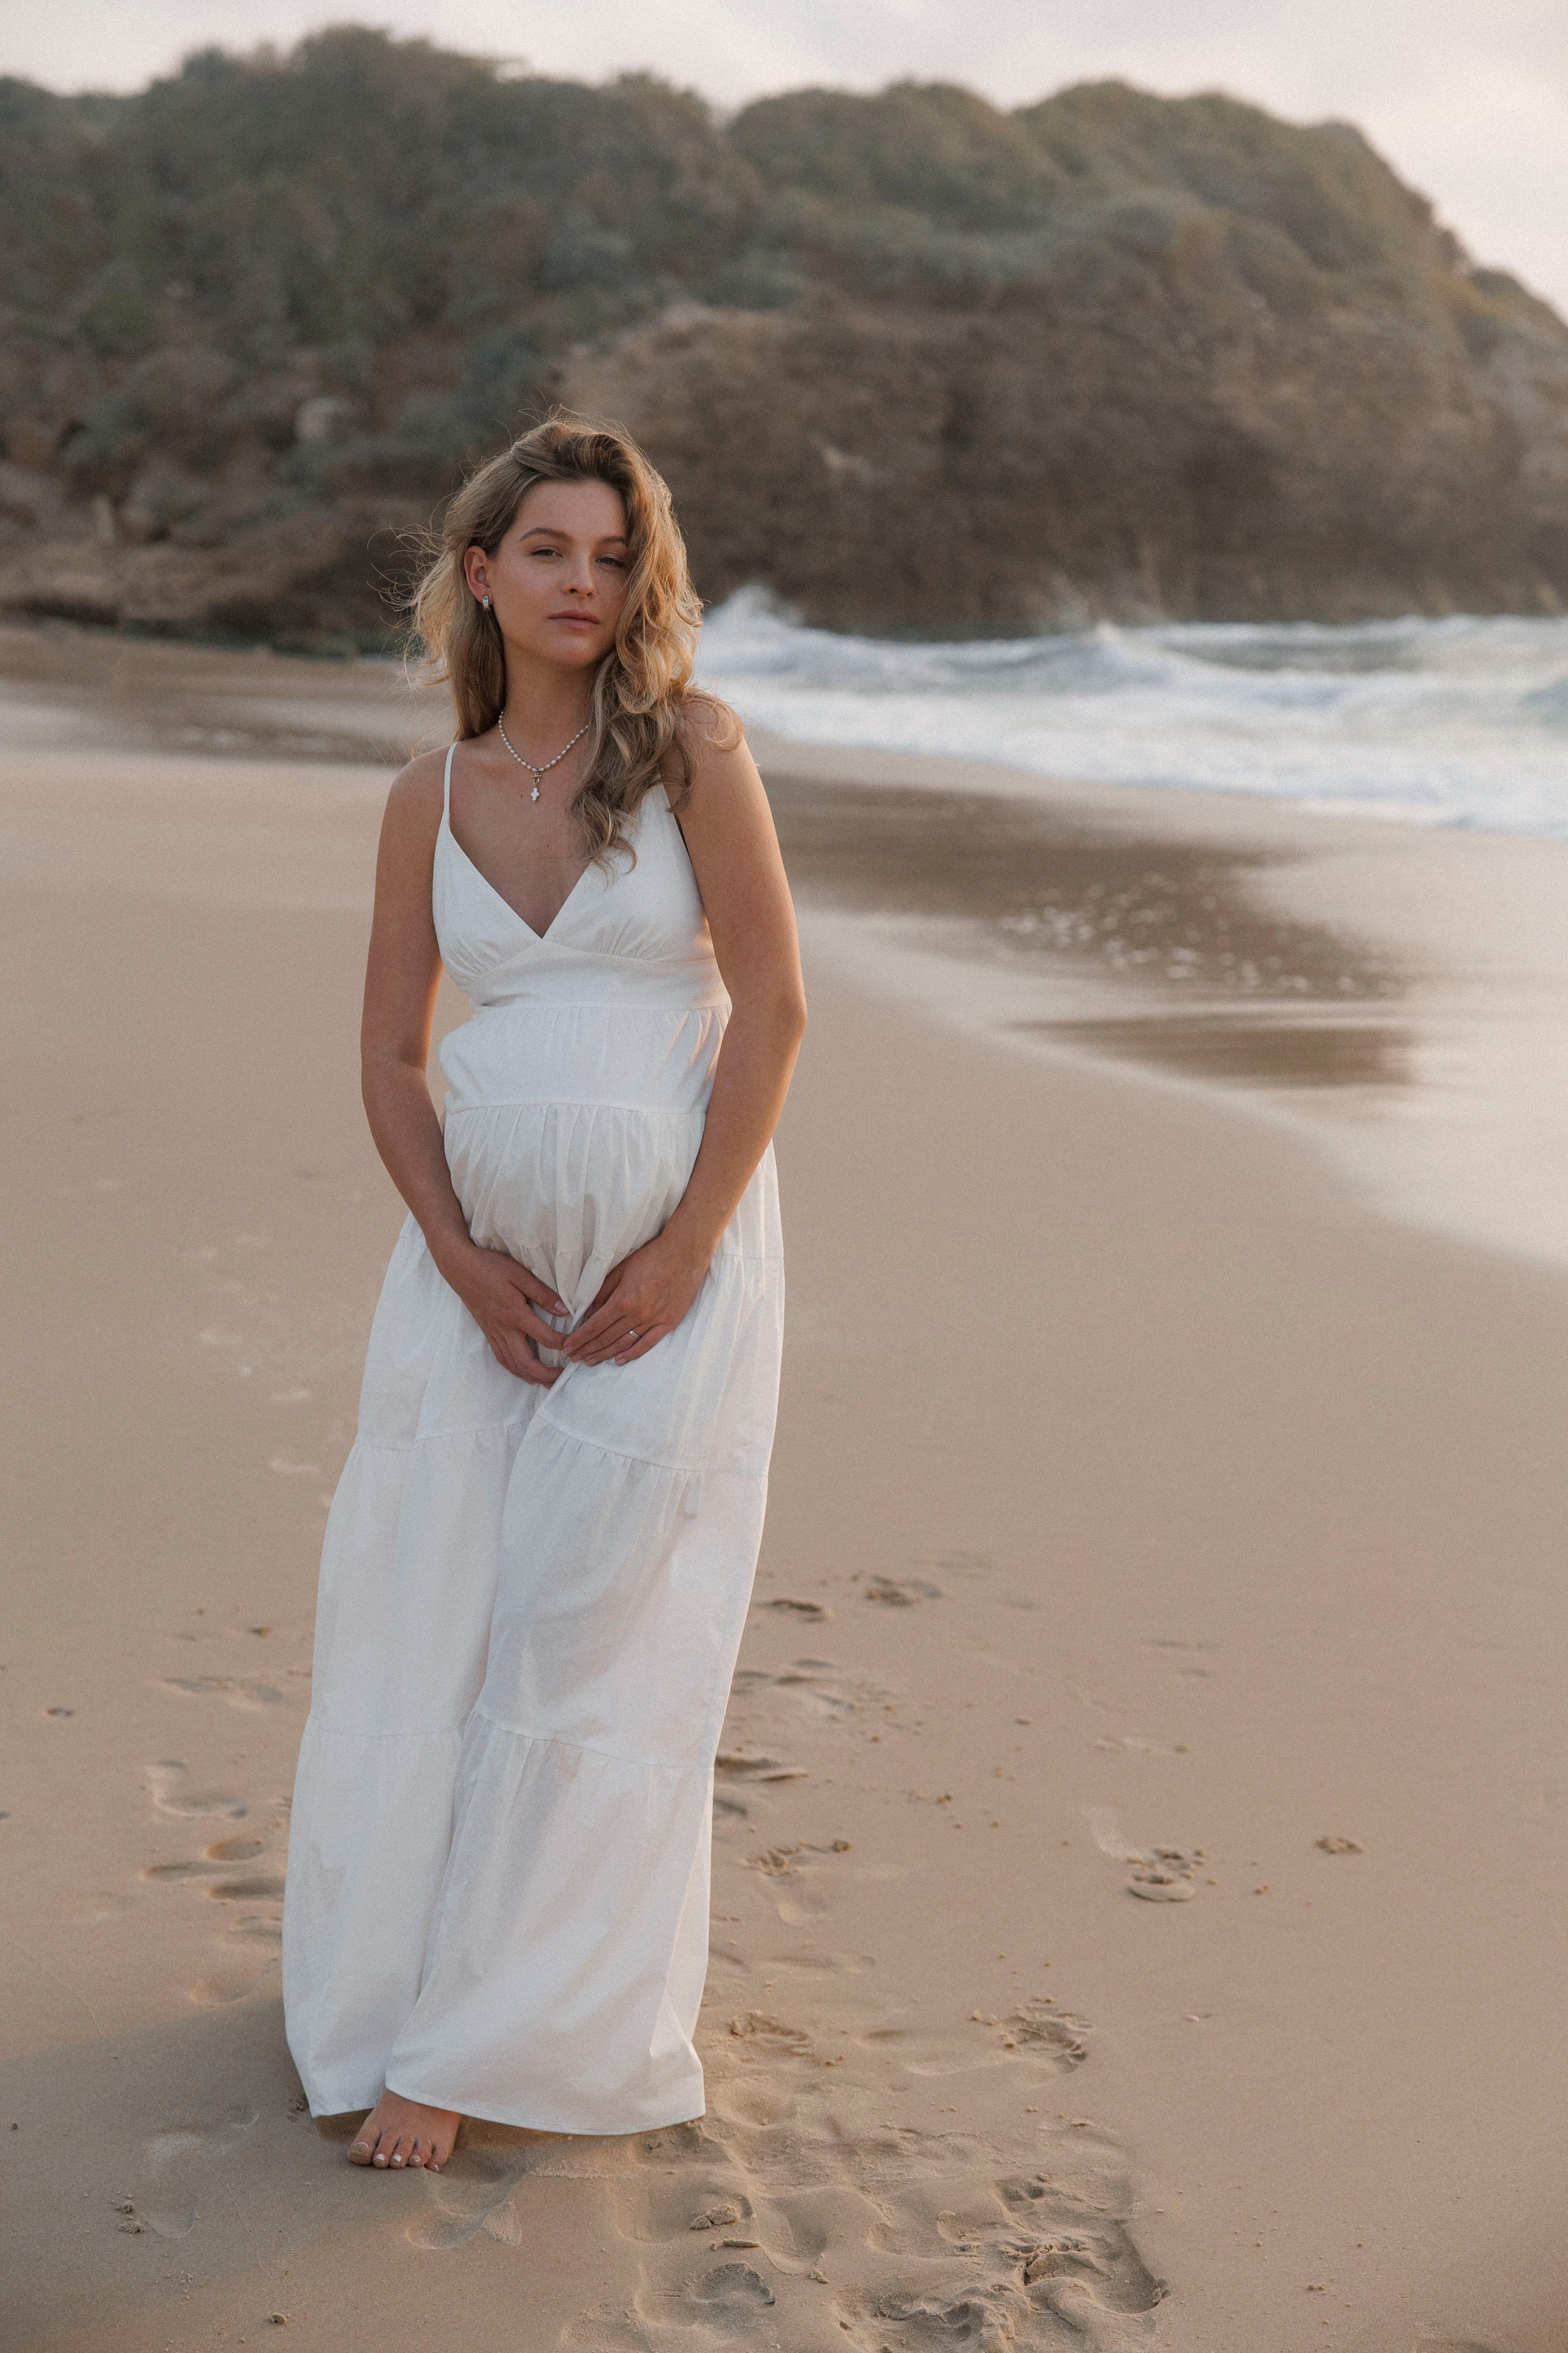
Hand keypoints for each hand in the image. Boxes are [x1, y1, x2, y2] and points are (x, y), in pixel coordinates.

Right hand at [439, 1239, 567, 1386]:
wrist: (460, 1268)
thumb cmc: (491, 1267)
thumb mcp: (520, 1275)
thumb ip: (542, 1294)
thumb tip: (564, 1311)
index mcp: (516, 1314)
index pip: (544, 1337)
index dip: (562, 1344)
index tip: (574, 1345)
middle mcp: (504, 1329)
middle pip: (525, 1362)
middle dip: (545, 1374)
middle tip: (561, 1378)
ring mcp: (494, 1333)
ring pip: (512, 1364)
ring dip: (530, 1376)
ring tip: (546, 1382)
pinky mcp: (488, 1332)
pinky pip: (501, 1357)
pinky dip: (514, 1369)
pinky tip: (523, 1371)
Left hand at [561, 1230, 710, 1366]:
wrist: (685, 1254)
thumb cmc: (651, 1257)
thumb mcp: (621, 1269)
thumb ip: (602, 1292)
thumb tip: (588, 1313)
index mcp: (623, 1300)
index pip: (594, 1326)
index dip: (580, 1339)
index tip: (568, 1347)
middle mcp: (636, 1315)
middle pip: (606, 1338)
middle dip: (587, 1349)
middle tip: (573, 1358)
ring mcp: (653, 1321)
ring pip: (623, 1344)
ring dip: (605, 1354)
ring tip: (590, 1362)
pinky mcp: (668, 1323)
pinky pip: (647, 1344)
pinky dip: (632, 1354)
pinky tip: (619, 1361)